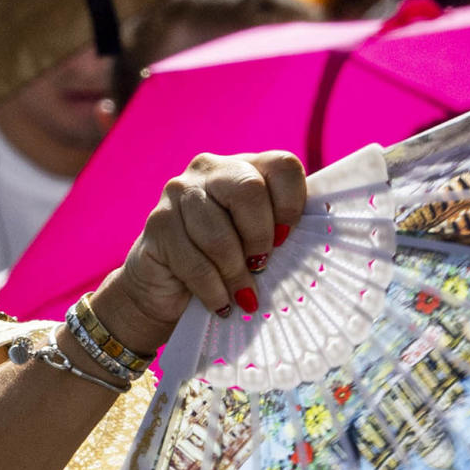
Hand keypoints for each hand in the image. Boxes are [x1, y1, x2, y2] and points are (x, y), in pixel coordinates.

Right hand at [90, 152, 306, 355]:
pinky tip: (220, 303)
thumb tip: (312, 247)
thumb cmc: (224, 265)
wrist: (164, 289)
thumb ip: (279, 233)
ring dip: (235, 272)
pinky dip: (213, 290)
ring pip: (218, 232)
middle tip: (260, 266)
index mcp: (245, 167)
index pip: (283, 166)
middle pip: (249, 189)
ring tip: (241, 293)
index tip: (285, 239)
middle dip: (259, 237)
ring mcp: (178, 192)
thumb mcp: (257, 243)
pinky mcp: (157, 224)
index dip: (291, 205)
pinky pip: (194, 261)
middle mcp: (210, 169)